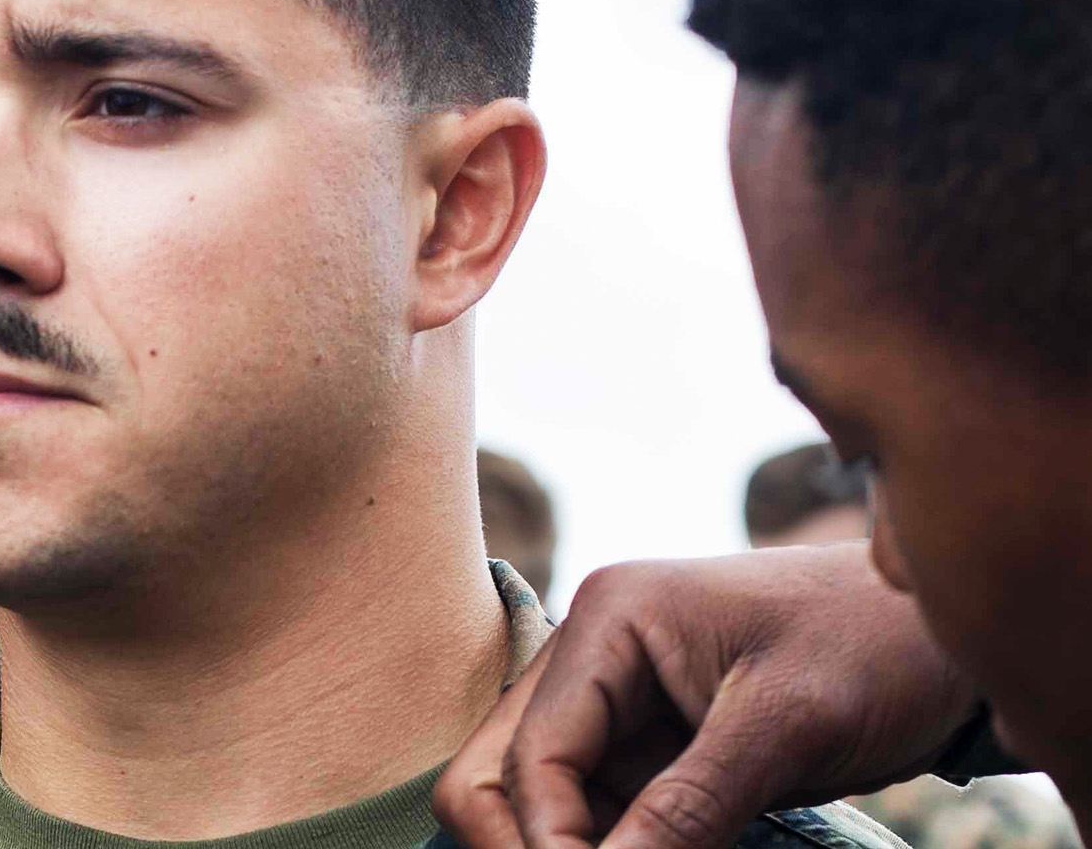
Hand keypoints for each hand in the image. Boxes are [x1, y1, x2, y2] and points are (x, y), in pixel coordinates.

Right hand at [433, 544, 979, 848]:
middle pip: (499, 773)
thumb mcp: (786, 727)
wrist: (944, 629)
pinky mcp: (649, 742)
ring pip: (541, 801)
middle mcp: (591, 653)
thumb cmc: (875, 644)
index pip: (533, 755)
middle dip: (530, 846)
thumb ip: (688, 808)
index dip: (551, 844)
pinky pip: (598, 812)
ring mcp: (614, 699)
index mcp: (608, 618)